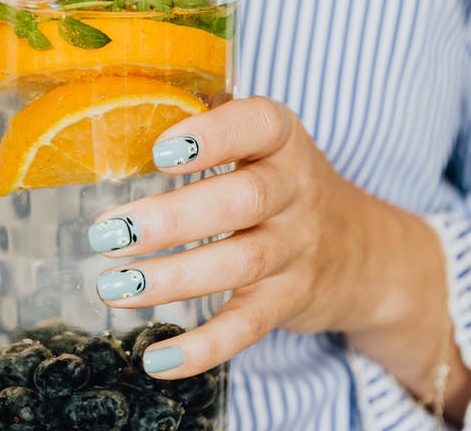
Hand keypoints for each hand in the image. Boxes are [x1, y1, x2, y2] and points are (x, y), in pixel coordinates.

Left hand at [90, 97, 470, 417]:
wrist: (363, 252)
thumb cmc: (281, 183)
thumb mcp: (261, 144)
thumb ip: (208, 121)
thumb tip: (119, 111)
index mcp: (282, 141)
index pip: (257, 125)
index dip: (213, 135)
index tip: (161, 151)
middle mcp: (295, 192)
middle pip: (242, 201)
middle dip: (172, 219)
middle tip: (107, 232)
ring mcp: (295, 250)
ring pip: (239, 264)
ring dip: (171, 279)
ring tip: (113, 287)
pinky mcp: (286, 302)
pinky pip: (248, 328)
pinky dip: (204, 348)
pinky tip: (157, 359)